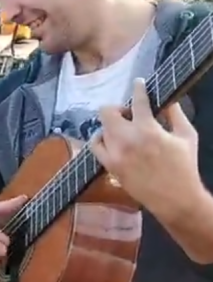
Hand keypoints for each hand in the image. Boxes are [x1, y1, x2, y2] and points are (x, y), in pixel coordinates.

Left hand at [90, 78, 200, 217]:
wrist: (175, 199)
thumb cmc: (184, 166)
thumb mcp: (187, 136)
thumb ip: (176, 114)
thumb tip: (168, 99)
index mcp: (147, 129)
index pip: (138, 101)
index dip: (138, 88)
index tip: (138, 83)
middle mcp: (126, 139)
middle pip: (107, 111)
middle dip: (119, 109)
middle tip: (130, 114)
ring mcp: (114, 153)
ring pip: (101, 128)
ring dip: (112, 124)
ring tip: (125, 130)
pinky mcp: (109, 165)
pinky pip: (94, 146)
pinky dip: (100, 139)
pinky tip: (110, 140)